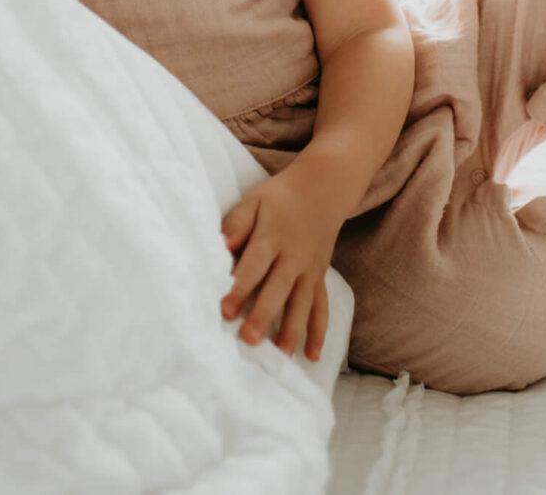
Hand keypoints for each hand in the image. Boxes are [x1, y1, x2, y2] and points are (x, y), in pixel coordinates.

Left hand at [219, 163, 344, 361]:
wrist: (324, 188)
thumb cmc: (280, 197)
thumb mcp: (255, 200)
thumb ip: (237, 223)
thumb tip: (221, 244)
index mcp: (273, 237)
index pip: (254, 266)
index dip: (239, 288)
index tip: (224, 311)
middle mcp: (294, 257)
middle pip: (278, 289)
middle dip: (264, 315)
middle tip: (250, 340)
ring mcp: (310, 269)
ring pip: (302, 303)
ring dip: (292, 330)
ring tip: (281, 356)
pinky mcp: (319, 277)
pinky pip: (321, 307)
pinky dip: (319, 332)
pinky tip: (311, 356)